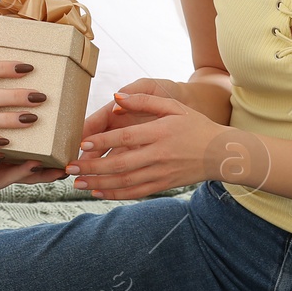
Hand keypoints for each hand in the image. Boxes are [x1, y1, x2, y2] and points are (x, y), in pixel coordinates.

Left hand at [67, 90, 226, 199]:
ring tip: (77, 183)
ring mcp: (161, 173)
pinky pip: (135, 192)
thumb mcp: (174, 106)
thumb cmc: (195, 125)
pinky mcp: (162, 185)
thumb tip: (116, 97)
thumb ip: (144, 100)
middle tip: (70, 168)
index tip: (82, 144)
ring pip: (125, 182)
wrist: (221, 154)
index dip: (104, 142)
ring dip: (99, 184)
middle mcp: (159, 155)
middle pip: (121, 164)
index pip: (127, 138)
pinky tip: (98, 192)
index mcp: (160, 133)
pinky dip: (115, 194)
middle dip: (93, 167)